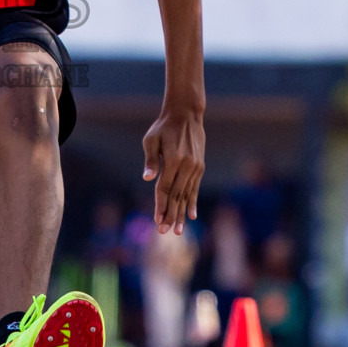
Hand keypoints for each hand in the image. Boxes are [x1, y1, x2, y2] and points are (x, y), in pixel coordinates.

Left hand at [141, 107, 205, 234]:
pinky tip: (190, 216)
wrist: (186, 114)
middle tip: (164, 231)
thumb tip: (147, 178)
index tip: (157, 221)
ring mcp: (195, 167)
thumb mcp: (151, 139)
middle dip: (170, 215)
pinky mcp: (200, 167)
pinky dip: (192, 202)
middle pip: (177, 196)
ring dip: (181, 213)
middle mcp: (187, 166)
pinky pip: (195, 188)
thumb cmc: (163, 127)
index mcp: (173, 160)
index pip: (165, 188)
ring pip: (187, 195)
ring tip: (177, 230)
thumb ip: (150, 160)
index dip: (160, 206)